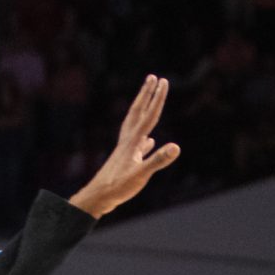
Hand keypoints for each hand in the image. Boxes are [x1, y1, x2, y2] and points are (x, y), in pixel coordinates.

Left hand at [69, 75, 179, 218]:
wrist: (98, 197)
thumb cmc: (118, 187)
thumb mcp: (140, 175)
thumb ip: (158, 160)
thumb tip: (176, 147)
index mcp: (133, 141)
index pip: (150, 115)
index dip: (158, 98)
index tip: (164, 81)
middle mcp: (128, 141)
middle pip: (138, 112)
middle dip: (146, 94)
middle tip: (153, 77)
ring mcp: (126, 149)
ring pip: (135, 123)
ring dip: (142, 109)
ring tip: (147, 100)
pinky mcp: (125, 160)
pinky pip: (137, 144)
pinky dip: (144, 139)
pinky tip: (149, 141)